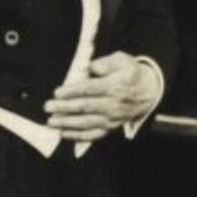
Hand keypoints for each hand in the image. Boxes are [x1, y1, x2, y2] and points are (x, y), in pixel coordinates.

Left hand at [46, 53, 161, 141]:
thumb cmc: (129, 73)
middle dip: (64, 108)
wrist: (148, 92)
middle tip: (48, 106)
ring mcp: (112, 118)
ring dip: (67, 123)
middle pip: (85, 107)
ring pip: (86, 122)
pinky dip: (77, 136)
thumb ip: (105, 62)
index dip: (72, 91)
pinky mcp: (111, 128)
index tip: (57, 92)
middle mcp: (113, 104)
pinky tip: (64, 133)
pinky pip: (93, 135)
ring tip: (52, 121)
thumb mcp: (122, 60)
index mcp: (115, 85)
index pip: (89, 89)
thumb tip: (89, 68)